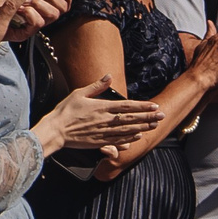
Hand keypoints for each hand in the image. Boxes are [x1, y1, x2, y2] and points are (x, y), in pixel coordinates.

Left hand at [4, 0, 69, 42]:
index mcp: (43, 8)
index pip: (65, 3)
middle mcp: (42, 18)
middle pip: (62, 8)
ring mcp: (34, 27)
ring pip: (53, 15)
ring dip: (40, 3)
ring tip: (25, 1)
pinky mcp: (25, 34)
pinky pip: (37, 22)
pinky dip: (30, 12)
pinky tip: (20, 9)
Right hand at [32, 78, 162, 158]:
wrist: (55, 131)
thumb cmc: (65, 111)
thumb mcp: (79, 93)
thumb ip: (96, 86)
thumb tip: (109, 76)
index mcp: (102, 107)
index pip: (127, 106)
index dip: (142, 106)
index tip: (154, 106)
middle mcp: (106, 120)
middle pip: (131, 118)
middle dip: (148, 117)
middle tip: (162, 116)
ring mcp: (103, 132)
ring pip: (128, 130)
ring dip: (142, 127)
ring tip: (154, 125)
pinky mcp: (99, 142)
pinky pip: (118, 140)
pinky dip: (129, 138)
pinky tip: (137, 137)